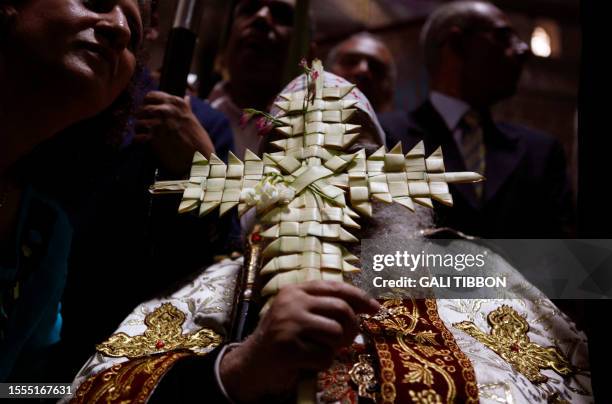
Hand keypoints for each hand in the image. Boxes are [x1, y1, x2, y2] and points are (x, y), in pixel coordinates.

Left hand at [135, 91, 214, 176]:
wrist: (200, 161)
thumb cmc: (199, 143)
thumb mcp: (194, 120)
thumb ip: (186, 109)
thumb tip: (187, 98)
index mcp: (177, 103)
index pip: (151, 96)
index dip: (148, 105)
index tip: (150, 114)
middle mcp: (167, 110)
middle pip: (142, 109)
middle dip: (142, 118)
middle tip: (145, 127)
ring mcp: (160, 123)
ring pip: (138, 122)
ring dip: (139, 130)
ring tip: (145, 136)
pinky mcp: (154, 138)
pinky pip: (137, 137)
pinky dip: (139, 142)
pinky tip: (145, 145)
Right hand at [219, 281, 379, 401]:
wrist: (251, 364)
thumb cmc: (282, 338)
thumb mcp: (299, 313)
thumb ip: (324, 305)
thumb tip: (365, 306)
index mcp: (295, 290)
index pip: (336, 287)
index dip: (360, 298)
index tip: (376, 309)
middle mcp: (291, 302)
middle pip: (341, 309)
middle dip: (351, 328)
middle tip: (346, 340)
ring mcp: (288, 324)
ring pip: (335, 333)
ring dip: (334, 347)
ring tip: (319, 350)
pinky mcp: (288, 348)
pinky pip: (324, 356)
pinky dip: (322, 363)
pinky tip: (307, 362)